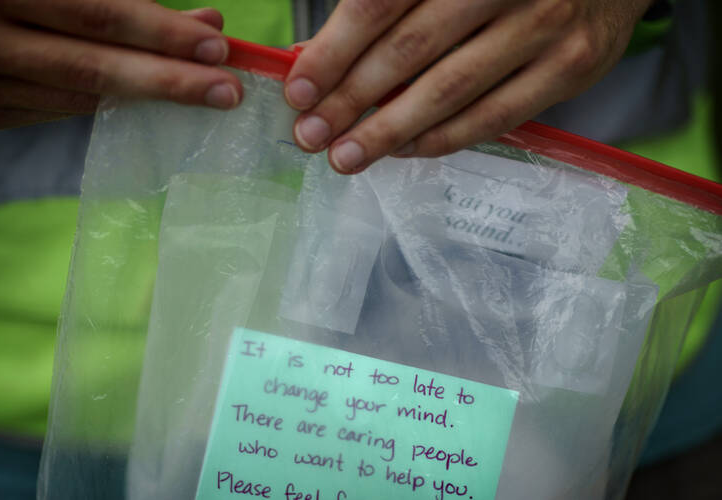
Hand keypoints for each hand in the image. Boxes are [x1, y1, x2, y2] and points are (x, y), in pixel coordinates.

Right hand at [0, 0, 242, 129]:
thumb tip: (196, 20)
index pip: (91, 12)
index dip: (157, 31)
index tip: (215, 45)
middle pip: (88, 66)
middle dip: (166, 81)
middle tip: (227, 92)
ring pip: (71, 95)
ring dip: (140, 97)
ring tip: (197, 92)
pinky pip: (45, 110)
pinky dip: (96, 103)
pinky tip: (135, 97)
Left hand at [285, 0, 653, 173]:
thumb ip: (388, 4)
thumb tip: (318, 54)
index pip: (380, 3)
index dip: (334, 51)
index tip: (299, 90)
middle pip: (409, 51)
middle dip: (350, 99)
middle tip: (311, 134)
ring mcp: (543, 27)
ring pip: (448, 91)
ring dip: (388, 132)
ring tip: (347, 156)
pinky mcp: (569, 68)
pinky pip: (493, 117)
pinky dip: (441, 139)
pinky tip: (403, 150)